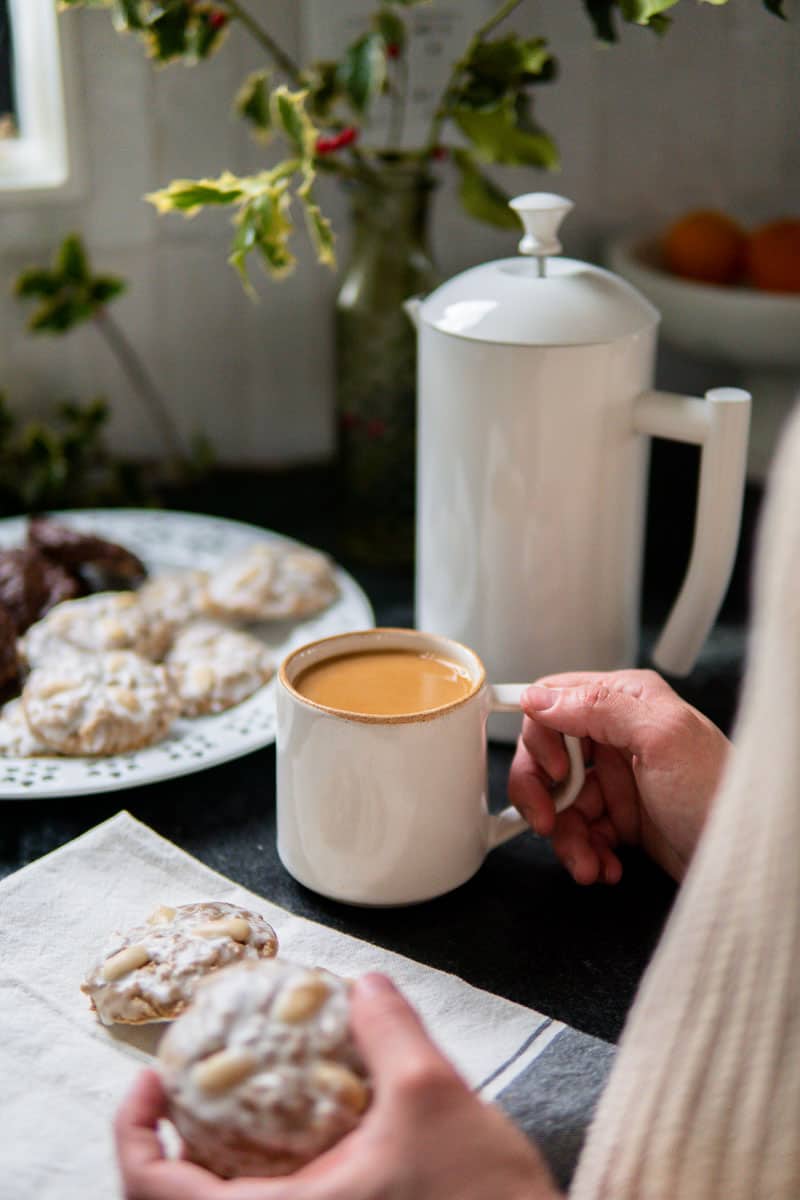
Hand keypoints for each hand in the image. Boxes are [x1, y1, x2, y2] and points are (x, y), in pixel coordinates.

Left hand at [115, 974, 559, 1199]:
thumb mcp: (434, 1096)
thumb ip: (391, 1030)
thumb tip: (364, 985)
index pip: (154, 1193)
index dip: (132, 1135)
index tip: (148, 1081)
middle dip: (170, 1140)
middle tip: (185, 1082)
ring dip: (213, 1160)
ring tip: (236, 1100)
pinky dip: (260, 1174)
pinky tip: (299, 1134)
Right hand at [508, 669, 730, 884]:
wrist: (746, 863)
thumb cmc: (719, 794)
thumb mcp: (662, 737)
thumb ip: (599, 707)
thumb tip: (538, 697)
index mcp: (626, 702)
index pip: (553, 703)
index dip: (541, 740)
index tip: (554, 773)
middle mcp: (618, 735)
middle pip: (547, 757)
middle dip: (544, 796)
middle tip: (548, 824)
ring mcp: (618, 779)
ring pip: (559, 802)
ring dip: (567, 837)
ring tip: (588, 863)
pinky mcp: (621, 817)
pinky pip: (579, 831)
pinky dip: (585, 852)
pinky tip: (605, 866)